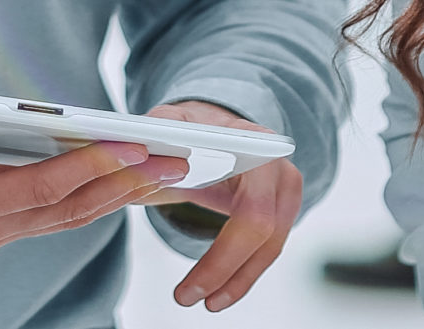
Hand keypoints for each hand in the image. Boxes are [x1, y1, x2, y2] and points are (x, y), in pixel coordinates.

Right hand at [0, 106, 189, 250]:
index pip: (40, 188)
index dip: (91, 166)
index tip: (135, 146)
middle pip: (70, 209)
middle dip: (127, 184)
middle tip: (179, 159)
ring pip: (67, 218)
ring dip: (117, 193)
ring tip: (163, 169)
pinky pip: (51, 216)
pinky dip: (89, 197)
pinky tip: (113, 178)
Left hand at [136, 101, 303, 311]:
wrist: (220, 123)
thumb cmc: (193, 124)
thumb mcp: (171, 121)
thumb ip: (155, 132)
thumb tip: (136, 153)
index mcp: (254, 147)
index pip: (251, 212)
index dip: (221, 257)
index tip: (188, 289)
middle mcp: (279, 168)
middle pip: (263, 234)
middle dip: (225, 273)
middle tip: (186, 299)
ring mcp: (287, 190)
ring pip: (270, 248)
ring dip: (236, 281)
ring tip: (203, 303)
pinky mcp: (283, 208)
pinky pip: (267, 248)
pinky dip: (242, 273)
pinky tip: (219, 292)